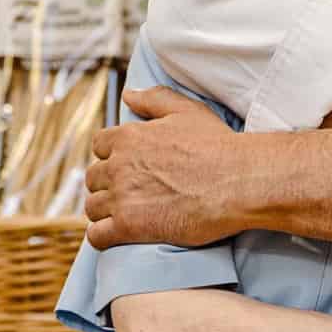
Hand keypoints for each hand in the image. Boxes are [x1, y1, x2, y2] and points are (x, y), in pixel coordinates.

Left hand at [85, 87, 239, 248]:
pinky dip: (103, 237)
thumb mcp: (187, 111)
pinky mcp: (129, 226)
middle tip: (128, 194)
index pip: (100, 146)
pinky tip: (116, 237)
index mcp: (128, 136)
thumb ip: (154, 99)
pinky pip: (97, 236)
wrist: (238, 182)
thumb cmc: (217, 146)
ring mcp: (121, 197)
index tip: (126, 166)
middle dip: (107, 185)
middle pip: (94, 178)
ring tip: (123, 216)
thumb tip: (128, 94)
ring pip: (93, 207)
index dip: (111, 156)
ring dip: (105, 212)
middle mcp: (119, 165)